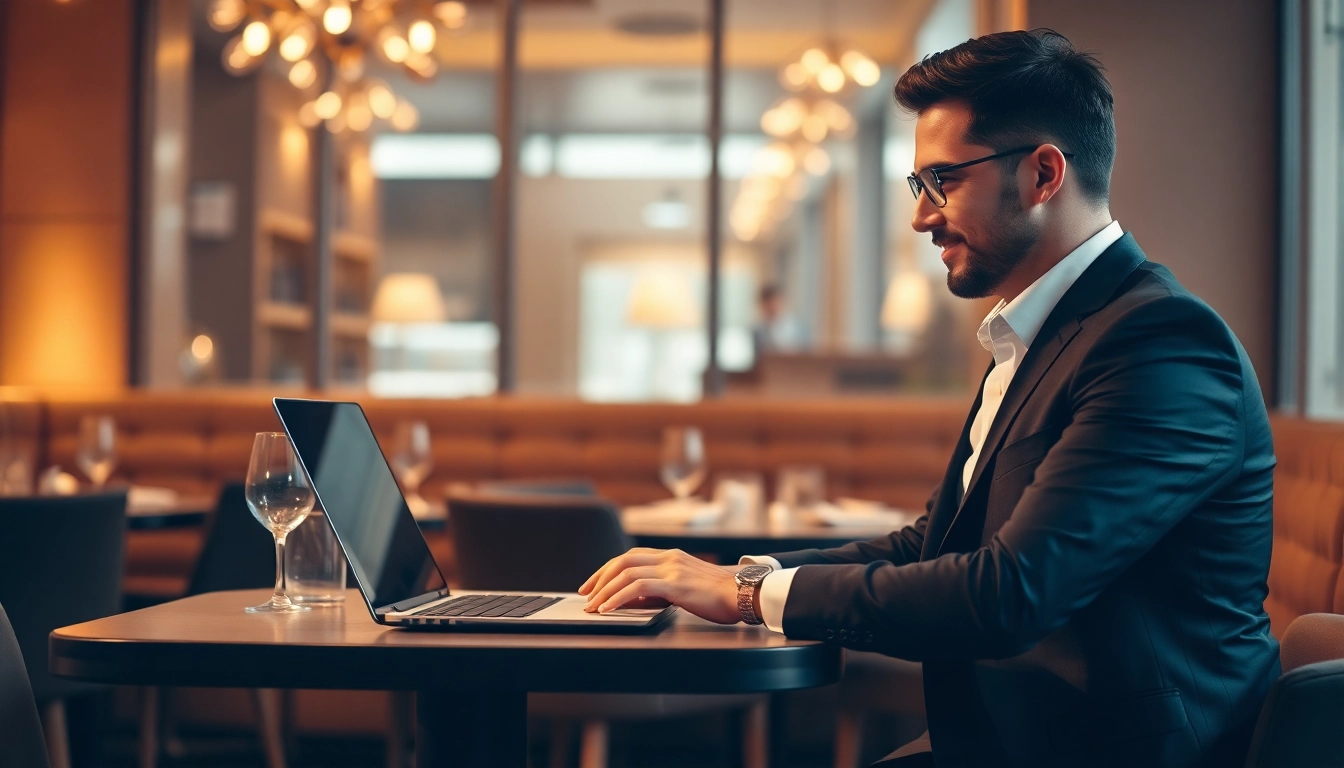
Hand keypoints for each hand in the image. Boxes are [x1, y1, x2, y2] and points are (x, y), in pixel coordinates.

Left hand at [578, 548, 742, 623]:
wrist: (744, 594)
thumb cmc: (719, 595)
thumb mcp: (686, 586)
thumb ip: (663, 587)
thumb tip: (637, 599)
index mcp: (671, 556)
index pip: (630, 556)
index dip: (608, 569)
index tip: (594, 584)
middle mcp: (669, 558)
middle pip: (622, 561)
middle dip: (599, 578)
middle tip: (586, 595)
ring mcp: (672, 569)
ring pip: (626, 573)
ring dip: (605, 591)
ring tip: (594, 606)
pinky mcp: (676, 584)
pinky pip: (638, 588)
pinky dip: (618, 597)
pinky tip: (609, 609)